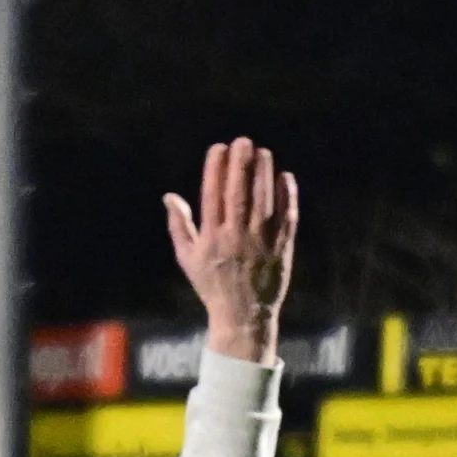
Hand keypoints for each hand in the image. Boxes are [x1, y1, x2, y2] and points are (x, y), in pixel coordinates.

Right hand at [166, 138, 295, 366]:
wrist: (243, 315)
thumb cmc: (212, 284)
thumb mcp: (188, 258)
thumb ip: (179, 225)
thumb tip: (170, 196)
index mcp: (212, 236)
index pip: (213, 194)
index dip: (216, 169)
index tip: (219, 148)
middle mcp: (236, 236)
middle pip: (239, 193)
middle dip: (241, 164)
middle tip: (243, 141)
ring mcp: (261, 242)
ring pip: (263, 201)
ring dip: (264, 174)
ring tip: (263, 152)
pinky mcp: (281, 248)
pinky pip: (286, 218)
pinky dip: (287, 197)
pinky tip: (285, 177)